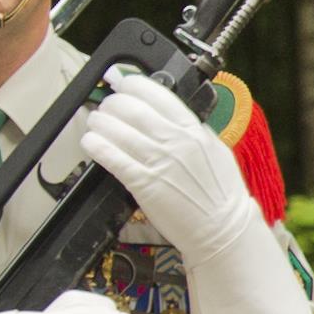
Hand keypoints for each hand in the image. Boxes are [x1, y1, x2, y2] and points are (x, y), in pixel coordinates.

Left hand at [77, 69, 255, 240]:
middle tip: (105, 106)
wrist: (223, 229)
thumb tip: (167, 115)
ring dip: (99, 122)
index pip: (157, 94)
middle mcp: (175, 141)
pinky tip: (90, 141)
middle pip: (131, 108)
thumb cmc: (221, 193)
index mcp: (193, 129)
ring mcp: (159, 162)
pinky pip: (113, 158)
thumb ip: (190, 131)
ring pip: (118, 130)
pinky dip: (97, 145)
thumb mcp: (213, 150)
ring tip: (94, 122)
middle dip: (112, 103)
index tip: (121, 84)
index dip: (132, 84)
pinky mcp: (144, 183)